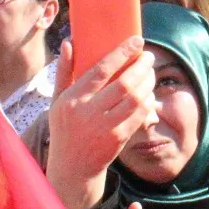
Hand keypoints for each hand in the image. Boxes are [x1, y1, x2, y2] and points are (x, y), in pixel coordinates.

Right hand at [44, 38, 156, 208]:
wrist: (72, 167)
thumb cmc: (65, 127)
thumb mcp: (57, 101)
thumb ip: (64, 72)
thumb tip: (69, 43)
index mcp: (72, 99)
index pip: (100, 70)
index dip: (122, 53)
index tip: (136, 41)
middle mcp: (88, 113)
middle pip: (124, 84)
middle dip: (141, 66)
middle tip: (148, 56)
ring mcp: (105, 128)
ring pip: (135, 99)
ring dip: (148, 83)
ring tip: (151, 72)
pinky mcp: (119, 139)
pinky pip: (140, 115)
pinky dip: (148, 101)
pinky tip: (149, 93)